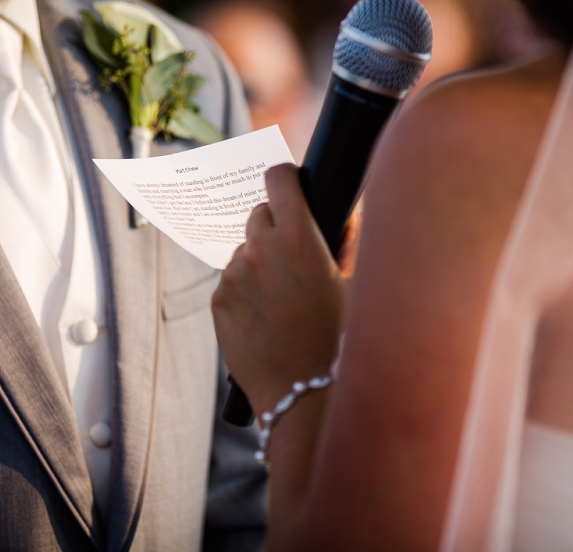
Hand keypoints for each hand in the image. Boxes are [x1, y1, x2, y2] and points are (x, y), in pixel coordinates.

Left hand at [212, 163, 344, 412]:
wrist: (304, 393)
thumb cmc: (339, 339)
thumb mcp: (353, 285)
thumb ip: (343, 241)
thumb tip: (343, 214)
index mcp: (301, 238)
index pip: (278, 179)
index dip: (283, 178)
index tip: (288, 183)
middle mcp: (262, 250)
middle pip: (258, 214)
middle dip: (274, 226)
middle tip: (292, 255)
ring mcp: (235, 275)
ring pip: (244, 250)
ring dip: (258, 261)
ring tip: (283, 298)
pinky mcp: (219, 300)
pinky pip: (232, 281)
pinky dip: (246, 289)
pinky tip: (267, 316)